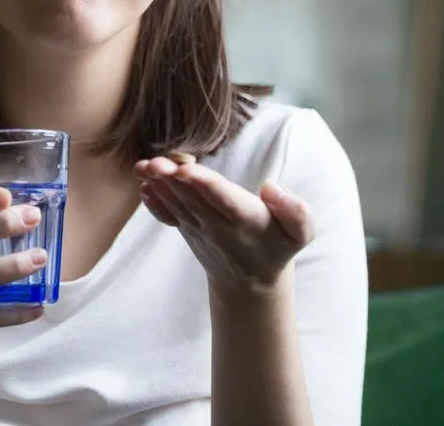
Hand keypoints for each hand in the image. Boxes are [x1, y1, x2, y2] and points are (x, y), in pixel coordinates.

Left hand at [133, 156, 312, 298]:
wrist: (251, 280)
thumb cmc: (278, 245)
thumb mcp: (300, 232)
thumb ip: (295, 210)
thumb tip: (270, 187)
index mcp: (246, 220)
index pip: (222, 199)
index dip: (203, 183)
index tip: (185, 169)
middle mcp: (218, 224)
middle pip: (192, 197)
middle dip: (172, 180)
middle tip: (155, 163)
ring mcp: (199, 228)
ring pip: (176, 202)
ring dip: (159, 185)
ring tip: (143, 166)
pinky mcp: (186, 228)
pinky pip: (167, 215)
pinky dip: (154, 202)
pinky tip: (143, 185)